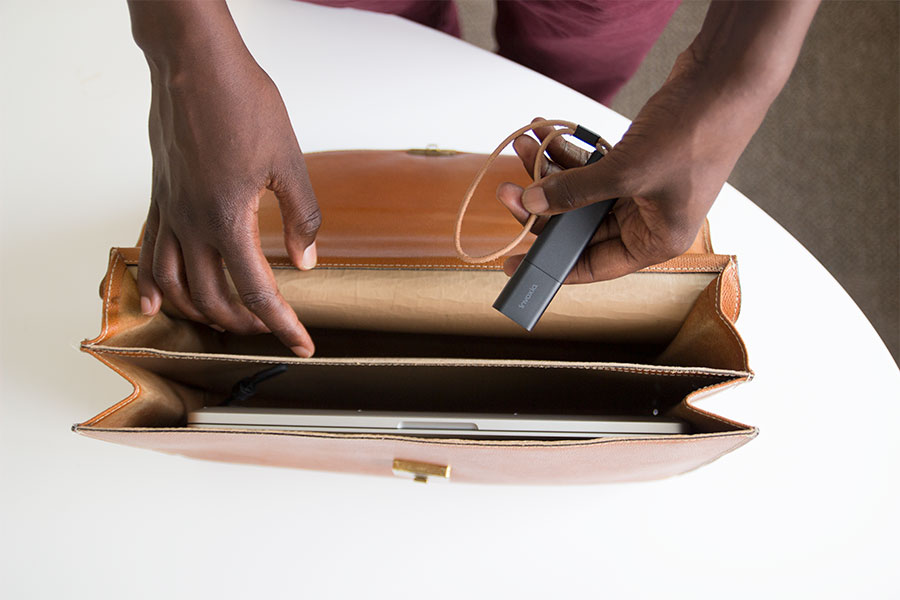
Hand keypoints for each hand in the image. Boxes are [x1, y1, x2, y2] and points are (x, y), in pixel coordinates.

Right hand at [137, 43, 318, 356]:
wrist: (194, 64)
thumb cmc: (242, 103)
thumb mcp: (288, 162)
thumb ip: (301, 217)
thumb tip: (307, 261)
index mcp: (229, 221)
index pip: (257, 292)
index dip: (283, 324)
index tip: (302, 344)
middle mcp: (193, 225)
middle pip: (213, 298)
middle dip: (244, 323)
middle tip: (271, 327)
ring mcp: (171, 212)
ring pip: (175, 284)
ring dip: (201, 311)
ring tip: (225, 322)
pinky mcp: (159, 196)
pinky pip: (148, 250)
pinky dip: (154, 283)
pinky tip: (157, 301)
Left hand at [498, 30, 803, 283]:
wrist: (726, 78)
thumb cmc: (696, 134)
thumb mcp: (627, 172)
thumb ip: (576, 191)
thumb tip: (532, 203)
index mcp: (656, 241)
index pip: (594, 266)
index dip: (552, 266)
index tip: (514, 264)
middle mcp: (649, 221)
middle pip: (581, 227)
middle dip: (544, 207)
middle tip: (509, 191)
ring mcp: (643, 190)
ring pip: (583, 193)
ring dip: (552, 171)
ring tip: (525, 147)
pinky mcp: (637, 161)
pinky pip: (592, 166)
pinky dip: (570, 152)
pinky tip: (545, 134)